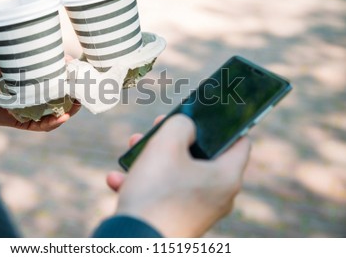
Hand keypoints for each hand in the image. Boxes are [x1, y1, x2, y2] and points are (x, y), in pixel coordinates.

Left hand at [0, 48, 79, 130]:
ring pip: (52, 116)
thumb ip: (44, 57)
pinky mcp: (18, 121)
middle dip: (74, 101)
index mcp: (34, 80)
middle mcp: (32, 96)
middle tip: (85, 96)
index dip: (74, 86)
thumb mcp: (21, 55)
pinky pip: (38, 126)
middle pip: (59, 102)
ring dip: (67, 113)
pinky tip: (62, 117)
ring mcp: (26, 109)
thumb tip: (72, 61)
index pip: (59, 85)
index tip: (86, 82)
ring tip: (76, 107)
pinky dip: (51, 123)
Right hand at [108, 114, 250, 237]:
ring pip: (177, 173)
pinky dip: (144, 183)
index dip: (223, 123)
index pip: (239, 141)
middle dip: (175, 138)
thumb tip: (186, 127)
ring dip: (153, 158)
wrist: (135, 241)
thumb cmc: (156, 190)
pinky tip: (116, 180)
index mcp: (227, 176)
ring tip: (132, 149)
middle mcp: (218, 196)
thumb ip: (181, 124)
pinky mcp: (178, 220)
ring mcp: (197, 210)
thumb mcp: (166, 144)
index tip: (203, 114)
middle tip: (158, 126)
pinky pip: (164, 194)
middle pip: (202, 155)